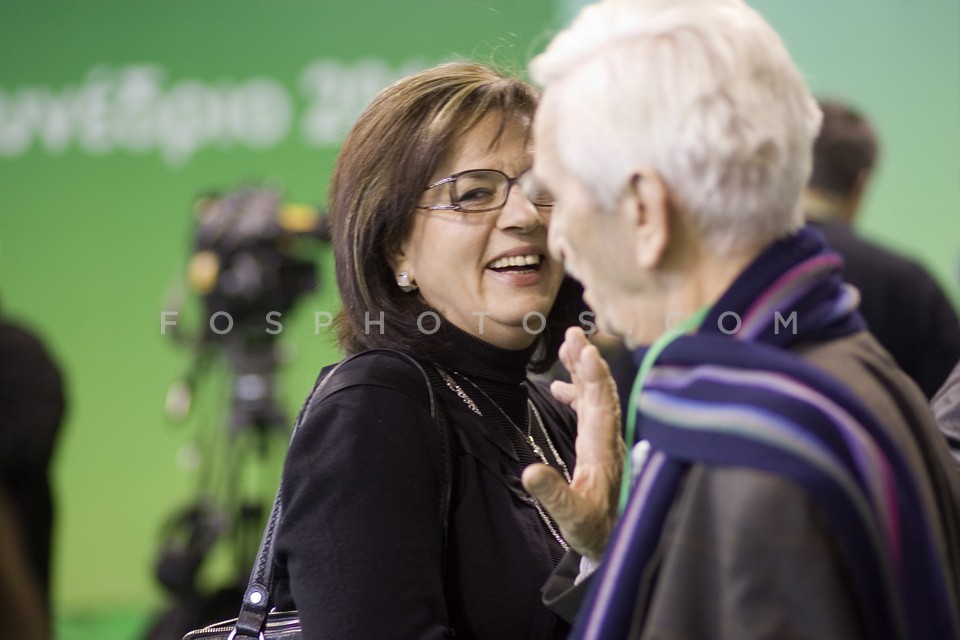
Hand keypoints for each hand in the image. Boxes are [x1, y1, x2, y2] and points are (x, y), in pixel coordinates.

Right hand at [522, 326, 623, 561]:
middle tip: (572, 334)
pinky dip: (577, 391)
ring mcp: (604, 441)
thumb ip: (552, 493)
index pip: (600, 404)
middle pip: (600, 391)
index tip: (585, 349)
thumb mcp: (570, 516)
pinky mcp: (598, 446)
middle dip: (587, 362)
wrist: (613, 542)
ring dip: (583, 371)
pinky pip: (589, 409)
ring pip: (596, 397)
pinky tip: (560, 386)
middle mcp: (607, 439)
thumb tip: (528, 471)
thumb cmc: (594, 531)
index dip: (594, 375)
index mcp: (602, 450)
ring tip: (567, 346)